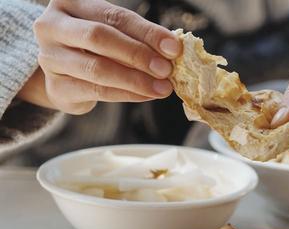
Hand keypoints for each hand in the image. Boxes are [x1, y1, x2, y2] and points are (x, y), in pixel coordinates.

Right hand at [33, 0, 180, 113]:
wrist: (65, 75)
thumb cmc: (94, 48)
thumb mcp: (113, 34)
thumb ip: (138, 37)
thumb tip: (172, 49)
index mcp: (70, 4)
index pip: (115, 16)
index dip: (147, 32)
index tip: (174, 48)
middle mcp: (52, 27)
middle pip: (100, 37)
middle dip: (138, 54)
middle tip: (166, 69)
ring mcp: (49, 58)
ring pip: (98, 68)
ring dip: (136, 80)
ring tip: (162, 88)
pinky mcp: (56, 87)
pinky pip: (97, 91)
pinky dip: (127, 94)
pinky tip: (147, 95)